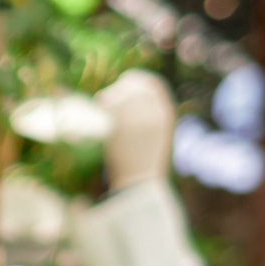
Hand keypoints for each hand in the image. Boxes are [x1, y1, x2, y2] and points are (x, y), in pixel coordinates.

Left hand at [96, 69, 175, 190]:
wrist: (139, 184)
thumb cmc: (143, 166)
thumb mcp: (156, 138)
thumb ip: (148, 117)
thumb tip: (130, 102)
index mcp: (166, 114)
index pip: (153, 85)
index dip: (138, 80)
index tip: (126, 81)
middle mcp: (155, 112)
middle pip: (134, 86)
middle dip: (119, 88)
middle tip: (106, 97)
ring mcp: (139, 116)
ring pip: (120, 93)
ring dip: (108, 97)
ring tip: (101, 106)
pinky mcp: (122, 122)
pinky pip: (109, 103)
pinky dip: (101, 103)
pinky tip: (97, 109)